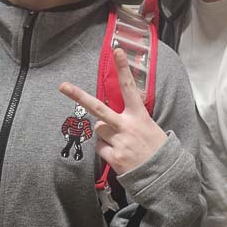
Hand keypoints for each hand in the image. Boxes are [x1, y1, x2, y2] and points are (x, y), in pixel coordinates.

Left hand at [59, 48, 166, 173]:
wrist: (164, 176)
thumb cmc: (157, 149)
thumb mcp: (150, 127)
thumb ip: (131, 119)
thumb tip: (111, 118)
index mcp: (139, 115)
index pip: (129, 87)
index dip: (123, 68)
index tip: (116, 50)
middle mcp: (126, 126)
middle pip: (98, 107)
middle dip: (78, 96)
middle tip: (63, 86)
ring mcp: (119, 141)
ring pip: (98, 130)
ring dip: (105, 135)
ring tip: (121, 143)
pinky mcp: (113, 156)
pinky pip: (99, 148)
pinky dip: (106, 151)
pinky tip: (119, 154)